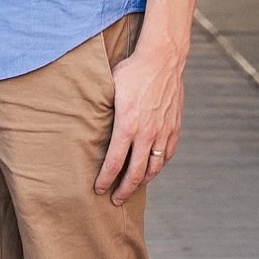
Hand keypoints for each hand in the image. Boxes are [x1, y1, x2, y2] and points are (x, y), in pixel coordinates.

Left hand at [95, 33, 184, 202]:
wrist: (162, 59)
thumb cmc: (132, 71)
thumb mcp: (110, 89)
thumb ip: (101, 110)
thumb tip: (84, 121)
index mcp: (127, 126)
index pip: (114, 163)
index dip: (105, 180)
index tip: (98, 189)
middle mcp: (146, 133)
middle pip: (135, 173)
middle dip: (124, 190)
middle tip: (115, 199)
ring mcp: (163, 132)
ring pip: (154, 167)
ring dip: (142, 181)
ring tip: (133, 187)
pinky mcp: (174, 127)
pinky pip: (167, 154)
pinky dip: (159, 165)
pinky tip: (152, 168)